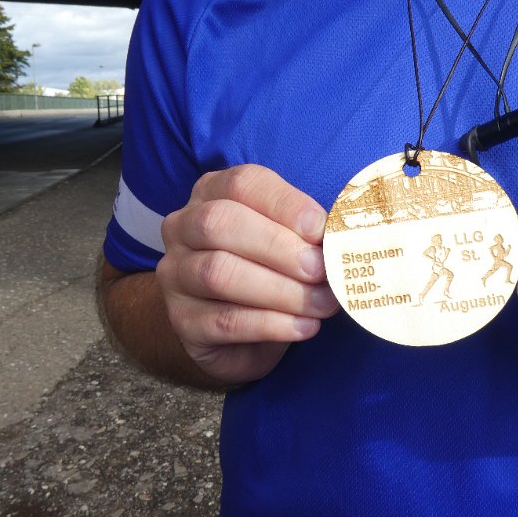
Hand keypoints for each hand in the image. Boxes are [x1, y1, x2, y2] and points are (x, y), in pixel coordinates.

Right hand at [155, 165, 337, 384]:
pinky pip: (225, 321)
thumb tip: (341, 237)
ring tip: (323, 304)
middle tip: (321, 271)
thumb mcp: (289, 240)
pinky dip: (272, 324)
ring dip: (281, 291)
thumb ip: (307, 232)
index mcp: (213, 194)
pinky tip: (305, 327)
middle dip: (279, 248)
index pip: (243, 184)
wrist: (241, 332)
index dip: (286, 205)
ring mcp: (176, 275)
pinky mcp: (182, 321)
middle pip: (220, 224)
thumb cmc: (272, 271)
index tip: (323, 230)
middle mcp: (184, 228)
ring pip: (219, 273)